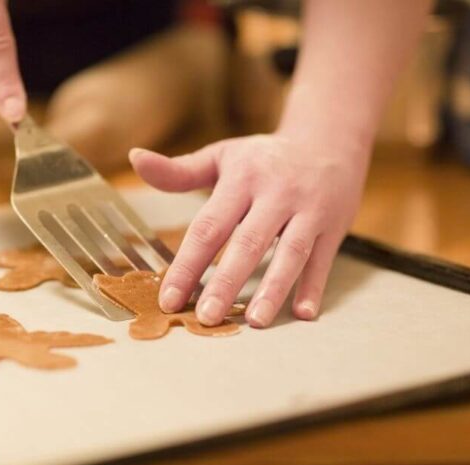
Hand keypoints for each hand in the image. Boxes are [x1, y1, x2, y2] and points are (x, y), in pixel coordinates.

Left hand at [129, 132, 370, 327]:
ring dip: (273, 288)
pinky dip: (314, 286)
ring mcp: (308, 209)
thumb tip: (135, 159)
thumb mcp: (222, 156)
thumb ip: (179, 170)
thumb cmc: (263, 158)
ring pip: (290, 252)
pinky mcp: (334, 225)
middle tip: (206, 318)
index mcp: (241, 179)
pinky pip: (323, 259)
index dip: (188, 264)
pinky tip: (302, 314)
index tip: (169, 299)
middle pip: (247, 243)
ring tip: (254, 322)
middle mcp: (276, 193)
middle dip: (226, 282)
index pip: (209, 227)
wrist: (328, 138)